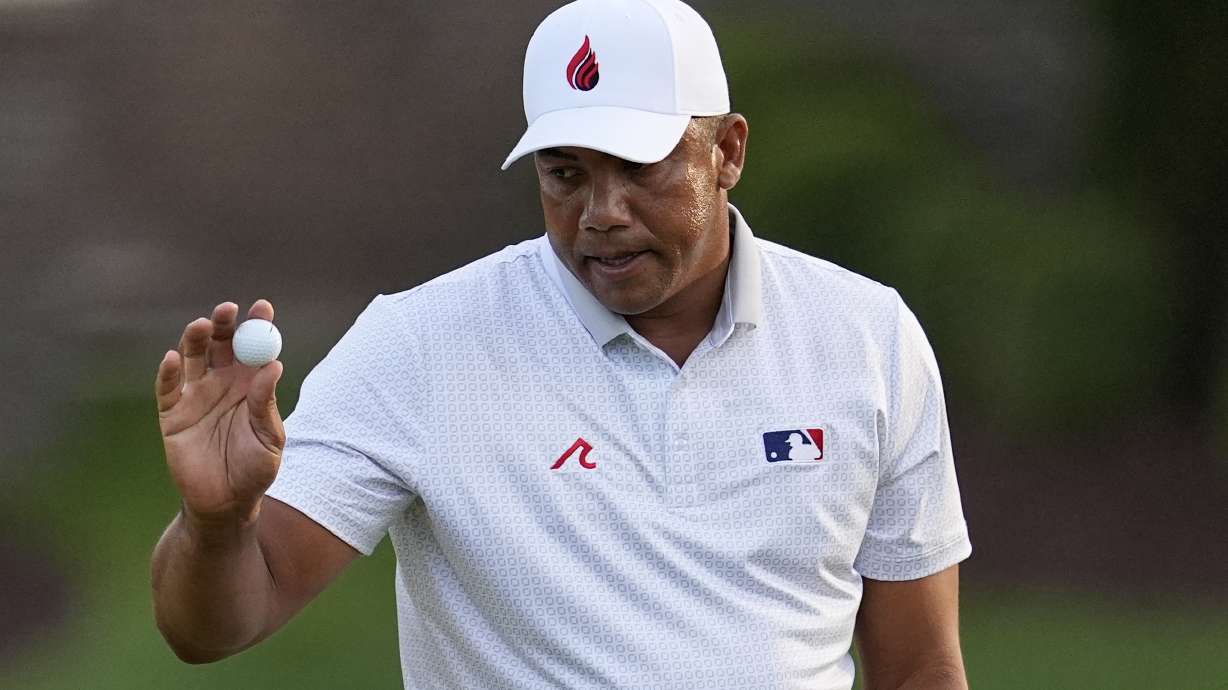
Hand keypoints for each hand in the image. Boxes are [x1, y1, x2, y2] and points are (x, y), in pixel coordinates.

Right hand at [156, 300, 285, 525]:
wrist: (226, 503)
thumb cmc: (255, 470)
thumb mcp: (269, 438)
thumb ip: (267, 404)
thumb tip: (274, 366)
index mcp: (251, 385)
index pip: (255, 348)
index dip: (258, 326)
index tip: (263, 308)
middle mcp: (223, 383)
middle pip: (220, 344)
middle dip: (224, 324)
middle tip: (228, 310)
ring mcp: (196, 395)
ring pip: (192, 358)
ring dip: (195, 339)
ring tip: (202, 326)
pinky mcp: (172, 413)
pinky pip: (167, 387)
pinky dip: (168, 371)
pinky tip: (174, 358)